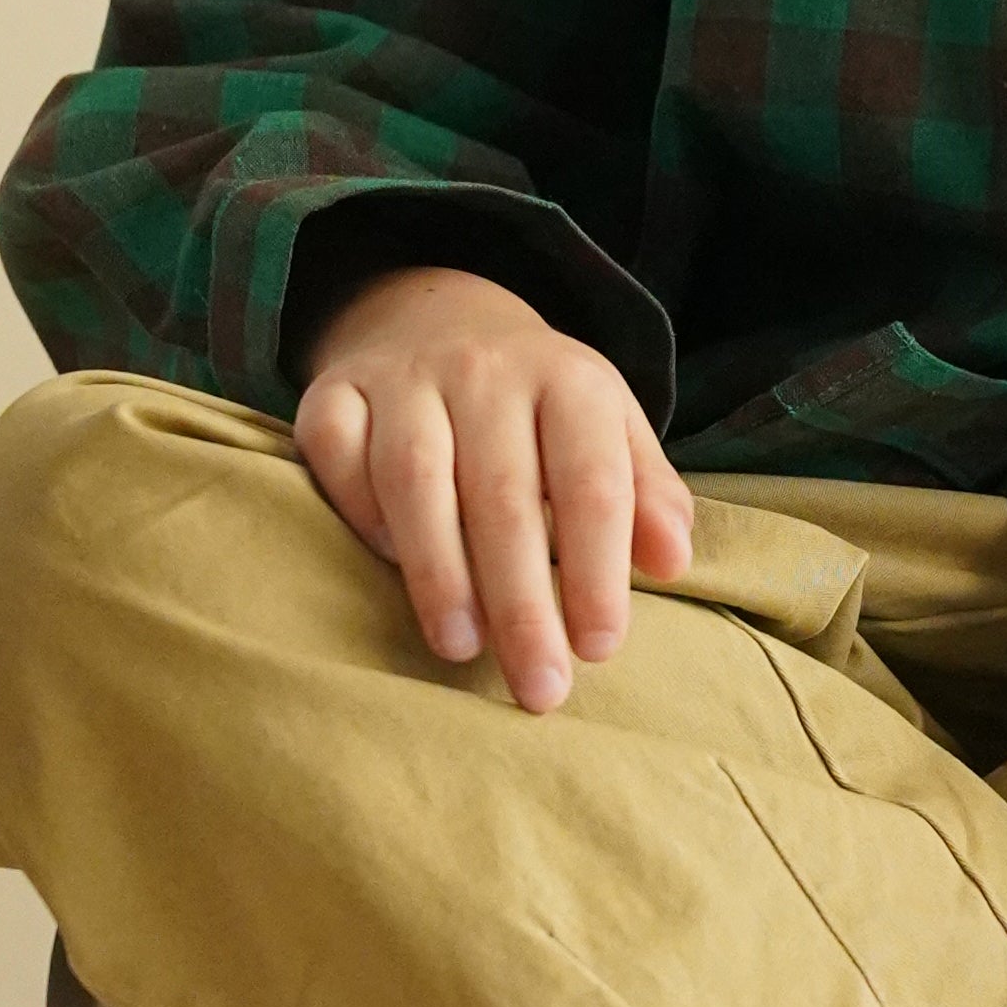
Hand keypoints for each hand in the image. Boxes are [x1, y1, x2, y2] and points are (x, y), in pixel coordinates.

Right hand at [293, 264, 693, 714]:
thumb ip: (647, 497)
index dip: (596, 570)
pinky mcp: (334, 391)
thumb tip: (672, 562)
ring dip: (438, 571)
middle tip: (538, 686)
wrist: (441, 321)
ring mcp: (404, 377)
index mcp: (569, 381)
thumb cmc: (541, 411)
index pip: (591, 482)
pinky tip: (389, 569)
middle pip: (503, 495)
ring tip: (460, 649)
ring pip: (414, 477)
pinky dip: (360, 515)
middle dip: (522, 603)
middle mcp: (485, 370)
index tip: (599, 649)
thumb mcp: (611, 433)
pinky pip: (338, 454)